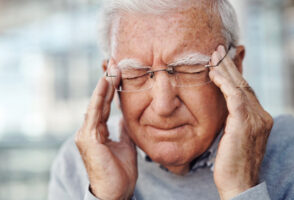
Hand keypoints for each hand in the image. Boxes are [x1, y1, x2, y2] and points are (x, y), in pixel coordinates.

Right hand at [75, 66, 136, 199]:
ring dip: (104, 84)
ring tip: (112, 67)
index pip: (103, 105)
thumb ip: (122, 130)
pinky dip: (100, 97)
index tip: (117, 71)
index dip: (110, 88)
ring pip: (96, 103)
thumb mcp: (125, 145)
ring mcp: (86, 133)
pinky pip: (95, 113)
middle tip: (113, 61)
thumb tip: (124, 116)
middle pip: (98, 100)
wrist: (115, 193)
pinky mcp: (87, 138)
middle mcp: (89, 130)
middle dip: (106, 80)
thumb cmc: (120, 172)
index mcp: (97, 131)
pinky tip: (106, 82)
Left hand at [209, 45, 273, 199]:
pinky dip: (224, 83)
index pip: (246, 90)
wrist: (238, 184)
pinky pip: (234, 96)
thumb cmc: (231, 164)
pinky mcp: (244, 123)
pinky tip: (213, 73)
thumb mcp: (232, 137)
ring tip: (213, 55)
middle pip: (244, 84)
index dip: (234, 74)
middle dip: (230, 65)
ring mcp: (256, 119)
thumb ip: (231, 120)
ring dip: (225, 69)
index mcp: (259, 118)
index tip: (223, 59)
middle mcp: (261, 115)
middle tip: (218, 49)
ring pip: (239, 86)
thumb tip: (221, 108)